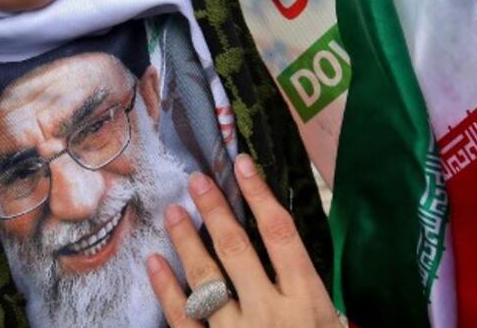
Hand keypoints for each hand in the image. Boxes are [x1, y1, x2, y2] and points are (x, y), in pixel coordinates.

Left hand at [148, 155, 337, 326]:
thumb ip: (323, 303)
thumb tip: (304, 263)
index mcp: (307, 300)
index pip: (280, 234)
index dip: (260, 195)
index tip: (242, 163)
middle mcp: (270, 310)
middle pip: (236, 248)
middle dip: (214, 210)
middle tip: (195, 179)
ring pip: (205, 278)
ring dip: (186, 242)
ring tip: (172, 212)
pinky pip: (183, 318)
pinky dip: (166, 289)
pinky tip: (154, 264)